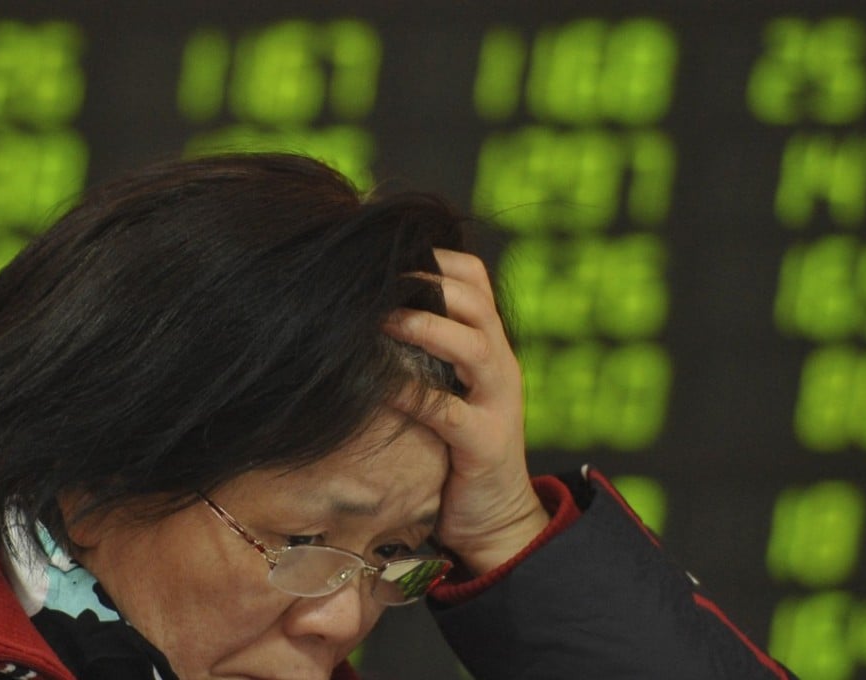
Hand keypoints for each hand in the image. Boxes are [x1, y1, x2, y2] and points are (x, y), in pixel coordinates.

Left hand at [385, 249, 548, 574]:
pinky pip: (450, 412)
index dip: (436, 255)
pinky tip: (381, 386)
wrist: (496, 517)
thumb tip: (365, 313)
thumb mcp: (449, 388)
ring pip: (473, 345)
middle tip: (377, 275)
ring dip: (426, 325)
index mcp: (490, 344)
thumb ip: (424, 353)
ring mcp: (498, 403)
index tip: (388, 247)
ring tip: (382, 317)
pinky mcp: (486, 444)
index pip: (474, 277)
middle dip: (427, 280)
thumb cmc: (456, 448)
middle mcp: (500, 365)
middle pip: (475, 300)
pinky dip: (413, 395)